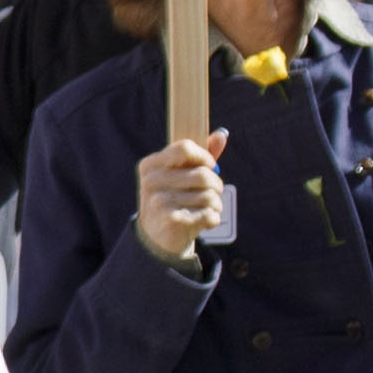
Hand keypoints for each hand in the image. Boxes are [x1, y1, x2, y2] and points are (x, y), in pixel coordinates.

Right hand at [131, 132, 225, 271]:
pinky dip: (214, 218)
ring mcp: (160, 202)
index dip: (204, 156)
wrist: (157, 238)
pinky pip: (208, 214)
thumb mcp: (180, 176)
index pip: (184, 148)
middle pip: (203, 174)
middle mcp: (151, 182)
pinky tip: (206, 221)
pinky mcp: (172, 221)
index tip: (210, 166)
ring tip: (209, 209)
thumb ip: (200, 156)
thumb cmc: (173, 199)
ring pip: (209, 196)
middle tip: (214, 192)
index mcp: (150, 165)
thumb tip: (222, 134)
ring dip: (216, 204)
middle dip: (216, 185)